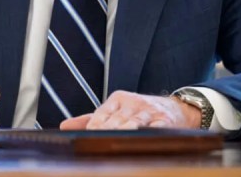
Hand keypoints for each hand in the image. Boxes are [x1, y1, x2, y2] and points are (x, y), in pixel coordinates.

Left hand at [59, 90, 200, 129]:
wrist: (176, 109)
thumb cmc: (140, 111)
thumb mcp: (115, 110)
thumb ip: (89, 119)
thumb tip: (64, 126)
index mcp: (118, 98)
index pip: (103, 113)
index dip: (95, 127)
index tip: (86, 139)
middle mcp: (133, 102)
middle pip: (117, 119)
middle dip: (108, 131)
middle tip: (98, 142)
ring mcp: (149, 110)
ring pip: (135, 121)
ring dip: (126, 129)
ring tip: (118, 138)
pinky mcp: (164, 120)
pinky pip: (156, 126)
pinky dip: (149, 132)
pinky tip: (143, 137)